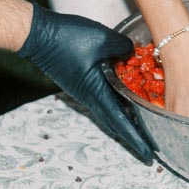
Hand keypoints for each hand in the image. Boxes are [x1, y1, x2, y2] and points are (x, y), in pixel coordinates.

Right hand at [18, 4, 152, 163]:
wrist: (39, 35)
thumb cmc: (68, 38)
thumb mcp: (103, 38)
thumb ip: (124, 47)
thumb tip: (132, 53)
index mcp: (97, 90)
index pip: (120, 120)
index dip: (136, 137)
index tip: (149, 153)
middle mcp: (89, 96)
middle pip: (114, 122)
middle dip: (132, 135)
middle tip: (148, 146)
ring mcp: (82, 90)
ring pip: (107, 112)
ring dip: (123, 122)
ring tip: (140, 127)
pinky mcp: (79, 82)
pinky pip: (101, 100)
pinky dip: (114, 106)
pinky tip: (122, 100)